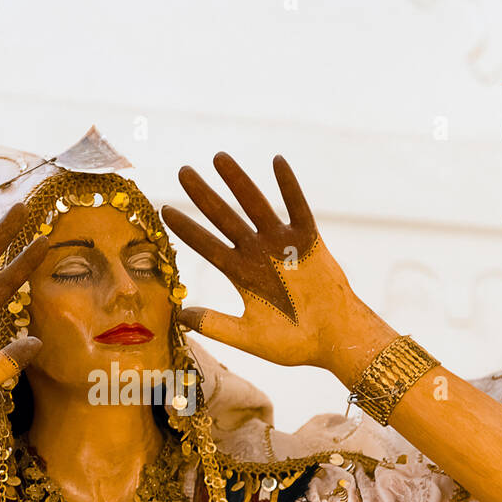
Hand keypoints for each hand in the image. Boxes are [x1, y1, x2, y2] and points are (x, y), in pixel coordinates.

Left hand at [161, 153, 391, 381]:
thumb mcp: (249, 337)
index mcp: (242, 275)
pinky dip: (288, 186)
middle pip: (225, 218)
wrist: (335, 342)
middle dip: (204, 195)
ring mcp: (284, 245)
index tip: (166, 211)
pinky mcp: (310, 241)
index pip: (208, 246)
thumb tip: (180, 316)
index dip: (188, 229)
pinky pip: (297, 208)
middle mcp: (259, 254)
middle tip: (182, 171)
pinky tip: (276, 162)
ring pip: (256, 205)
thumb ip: (216, 325)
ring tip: (218, 157)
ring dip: (238, 182)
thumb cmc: (294, 343)